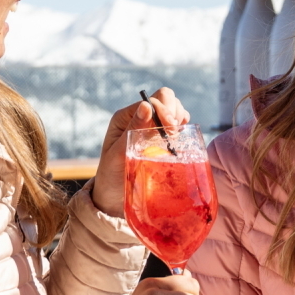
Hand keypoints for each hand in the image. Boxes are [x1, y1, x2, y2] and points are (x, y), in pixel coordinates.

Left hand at [90, 87, 188, 217]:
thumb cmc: (111, 174)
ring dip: (179, 118)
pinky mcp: (162, 138)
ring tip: (175, 136)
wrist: (114, 195)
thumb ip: (132, 130)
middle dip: (173, 112)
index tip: (170, 130)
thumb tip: (146, 105)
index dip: (164, 111)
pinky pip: (178, 123)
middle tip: (173, 133)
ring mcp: (152, 126)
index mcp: (126, 117)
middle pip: (165, 98)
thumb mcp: (117, 153)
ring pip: (174, 108)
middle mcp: (140, 117)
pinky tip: (179, 138)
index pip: (151, 101)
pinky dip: (182, 127)